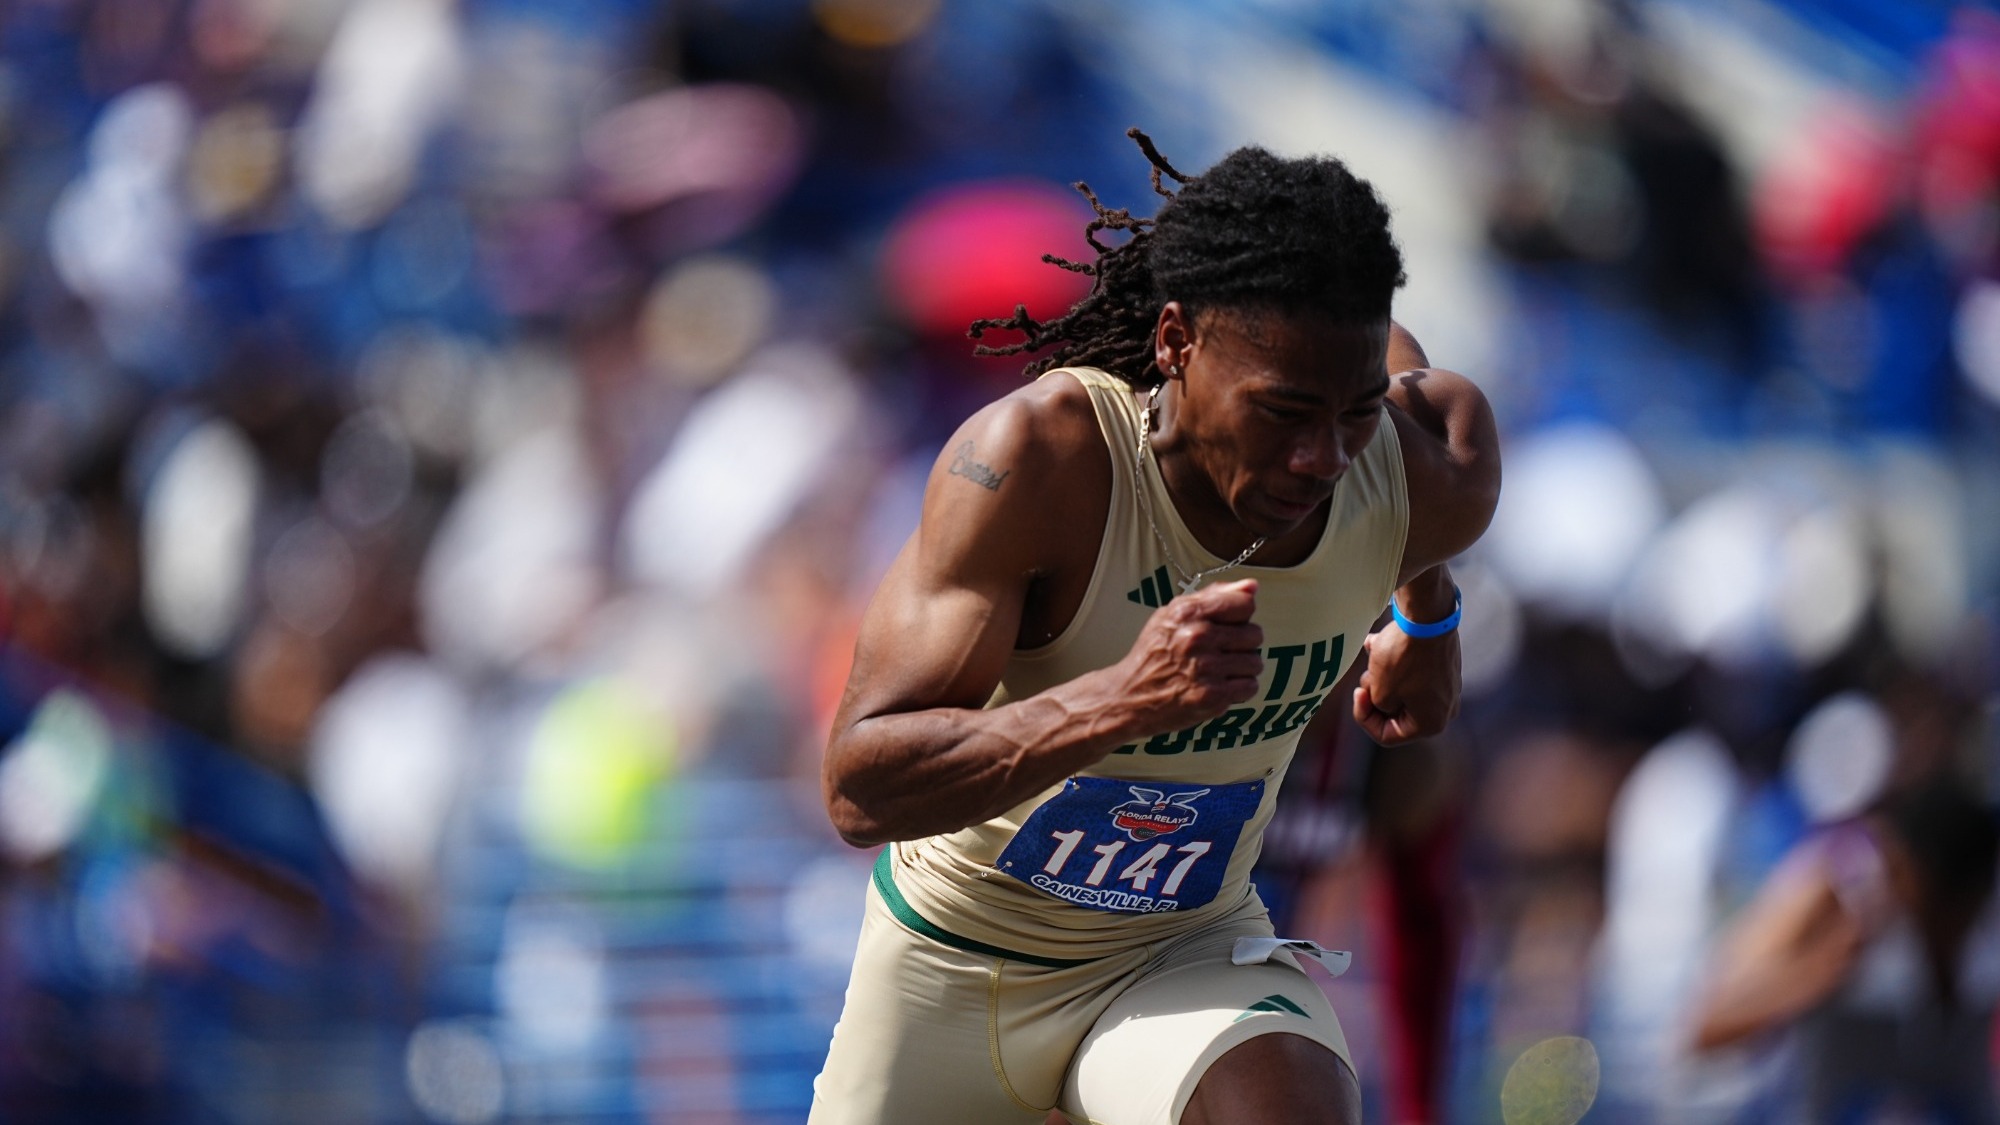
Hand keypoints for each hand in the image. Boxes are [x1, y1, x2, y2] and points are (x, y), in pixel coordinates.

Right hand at [1114, 579, 1263, 735]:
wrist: (1130, 696)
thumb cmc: (1155, 652)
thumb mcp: (1172, 614)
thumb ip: (1213, 595)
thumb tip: (1252, 586)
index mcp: (1187, 613)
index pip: (1245, 604)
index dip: (1240, 614)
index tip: (1227, 624)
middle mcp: (1197, 638)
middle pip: (1254, 634)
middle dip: (1242, 643)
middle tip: (1220, 650)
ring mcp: (1206, 669)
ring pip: (1255, 662)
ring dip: (1241, 668)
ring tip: (1219, 670)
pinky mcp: (1213, 697)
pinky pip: (1250, 686)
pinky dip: (1238, 688)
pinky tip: (1219, 685)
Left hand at [1351, 621, 1459, 744]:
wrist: (1427, 615)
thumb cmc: (1404, 657)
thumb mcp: (1380, 692)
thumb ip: (1377, 708)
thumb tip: (1383, 699)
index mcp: (1431, 724)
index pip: (1387, 736)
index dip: (1364, 717)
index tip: (1358, 694)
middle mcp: (1444, 709)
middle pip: (1395, 713)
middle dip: (1375, 693)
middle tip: (1367, 675)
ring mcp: (1446, 687)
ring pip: (1401, 689)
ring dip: (1381, 675)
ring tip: (1373, 653)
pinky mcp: (1443, 666)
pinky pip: (1412, 672)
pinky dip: (1393, 661)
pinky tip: (1377, 643)